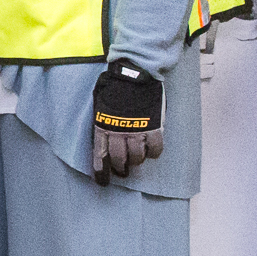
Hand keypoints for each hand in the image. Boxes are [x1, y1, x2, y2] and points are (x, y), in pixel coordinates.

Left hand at [89, 58, 165, 186]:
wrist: (135, 73)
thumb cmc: (116, 85)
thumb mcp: (100, 104)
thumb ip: (102, 121)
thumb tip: (102, 134)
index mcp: (103, 127)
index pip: (101, 156)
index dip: (102, 171)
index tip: (102, 181)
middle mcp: (120, 133)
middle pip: (120, 160)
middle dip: (121, 168)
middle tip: (123, 170)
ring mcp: (138, 132)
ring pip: (138, 158)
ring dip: (137, 160)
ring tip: (137, 158)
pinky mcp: (154, 129)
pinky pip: (155, 150)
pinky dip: (154, 153)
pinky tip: (152, 150)